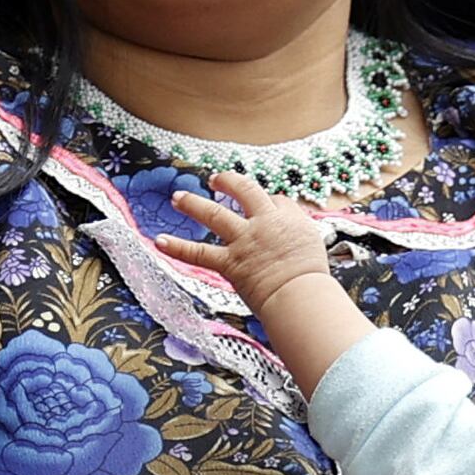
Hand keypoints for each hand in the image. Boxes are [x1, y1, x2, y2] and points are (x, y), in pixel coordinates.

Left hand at [157, 168, 332, 307]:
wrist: (300, 295)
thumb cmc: (313, 279)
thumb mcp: (314, 247)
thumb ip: (299, 235)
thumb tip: (292, 237)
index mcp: (288, 219)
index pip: (276, 200)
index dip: (268, 201)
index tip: (265, 203)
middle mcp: (264, 223)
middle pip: (243, 191)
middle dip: (228, 182)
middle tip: (216, 179)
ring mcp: (244, 241)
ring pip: (214, 214)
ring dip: (194, 204)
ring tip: (178, 197)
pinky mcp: (230, 262)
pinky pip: (199, 252)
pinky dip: (178, 247)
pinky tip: (160, 240)